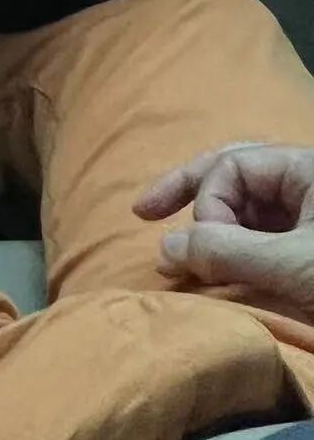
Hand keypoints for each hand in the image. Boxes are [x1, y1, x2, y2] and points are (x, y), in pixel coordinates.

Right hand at [134, 142, 313, 311]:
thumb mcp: (290, 263)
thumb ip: (227, 252)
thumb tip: (166, 247)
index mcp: (307, 168)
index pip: (232, 166)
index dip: (208, 203)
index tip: (208, 247)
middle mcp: (305, 186)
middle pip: (233, 179)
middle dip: (187, 198)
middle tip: (143, 212)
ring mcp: (308, 219)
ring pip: (243, 214)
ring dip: (208, 237)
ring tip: (175, 265)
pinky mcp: (307, 253)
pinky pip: (258, 242)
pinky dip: (228, 256)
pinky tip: (205, 273)